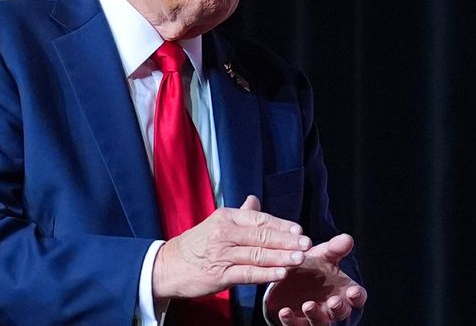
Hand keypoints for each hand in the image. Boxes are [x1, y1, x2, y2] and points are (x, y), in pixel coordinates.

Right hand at [152, 195, 311, 298]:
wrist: (168, 265)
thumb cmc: (196, 245)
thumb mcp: (215, 223)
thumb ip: (239, 214)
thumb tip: (254, 199)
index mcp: (225, 217)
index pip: (259, 219)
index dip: (281, 225)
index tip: (299, 230)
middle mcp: (224, 233)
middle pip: (262, 236)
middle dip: (287, 240)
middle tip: (306, 244)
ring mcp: (222, 254)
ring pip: (258, 254)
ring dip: (281, 257)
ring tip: (300, 259)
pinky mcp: (219, 275)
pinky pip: (247, 273)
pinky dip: (266, 274)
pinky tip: (281, 274)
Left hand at [265, 233, 366, 324]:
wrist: (286, 276)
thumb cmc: (311, 266)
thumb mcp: (321, 255)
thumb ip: (334, 249)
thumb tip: (347, 238)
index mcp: (342, 291)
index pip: (357, 297)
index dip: (357, 296)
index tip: (353, 291)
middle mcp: (331, 307)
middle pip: (341, 312)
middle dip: (339, 308)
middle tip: (334, 301)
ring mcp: (314, 316)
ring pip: (321, 323)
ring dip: (316, 315)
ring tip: (308, 305)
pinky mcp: (296, 321)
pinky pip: (295, 325)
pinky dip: (290, 320)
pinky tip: (284, 311)